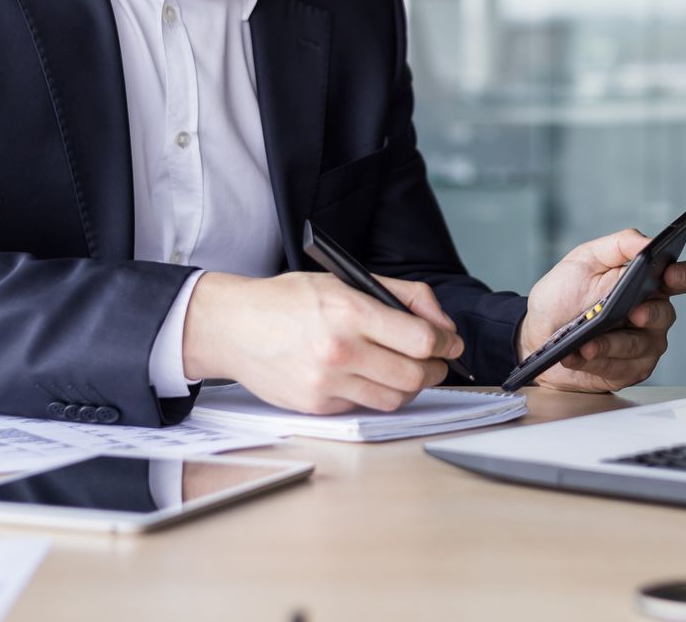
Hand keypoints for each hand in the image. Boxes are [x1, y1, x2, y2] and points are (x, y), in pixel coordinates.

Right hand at [181, 271, 464, 413]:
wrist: (234, 326)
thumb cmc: (290, 300)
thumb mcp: (346, 279)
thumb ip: (401, 295)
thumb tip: (441, 324)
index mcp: (350, 311)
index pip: (420, 340)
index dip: (445, 344)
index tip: (451, 343)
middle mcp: (340, 350)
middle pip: (414, 375)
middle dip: (435, 369)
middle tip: (437, 362)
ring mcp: (327, 382)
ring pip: (394, 398)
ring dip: (411, 387)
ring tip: (408, 371)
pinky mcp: (316, 405)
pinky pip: (364, 406)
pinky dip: (376, 394)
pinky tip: (370, 377)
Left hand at [516, 228, 685, 392]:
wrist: (538, 333)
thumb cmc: (564, 294)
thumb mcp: (585, 260)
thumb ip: (620, 246)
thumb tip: (648, 243)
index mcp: (647, 281)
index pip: (683, 277)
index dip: (684, 275)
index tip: (670, 273)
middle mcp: (652, 313)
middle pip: (666, 314)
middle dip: (649, 314)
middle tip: (634, 313)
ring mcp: (643, 344)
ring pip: (639, 345)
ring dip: (611, 343)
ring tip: (586, 343)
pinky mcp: (628, 370)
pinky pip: (619, 368)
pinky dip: (595, 361)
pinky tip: (577, 355)